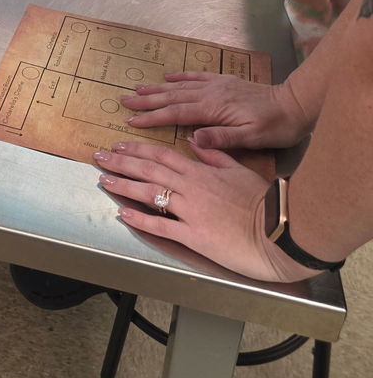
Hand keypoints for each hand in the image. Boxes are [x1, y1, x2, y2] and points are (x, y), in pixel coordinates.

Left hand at [94, 141, 315, 281]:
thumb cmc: (262, 201)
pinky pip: (162, 226)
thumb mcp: (238, 169)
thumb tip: (196, 140)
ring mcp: (191, 212)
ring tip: (104, 181)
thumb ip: (215, 154)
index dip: (136, 149)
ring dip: (124, 186)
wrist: (279, 230)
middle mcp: (191, 188)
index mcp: (201, 171)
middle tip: (99, 158)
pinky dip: (141, 220)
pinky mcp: (194, 236)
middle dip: (121, 163)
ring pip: (150, 194)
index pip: (161, 155)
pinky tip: (124, 214)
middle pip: (149, 170)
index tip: (118, 146)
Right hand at [121, 71, 311, 150]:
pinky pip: (196, 77)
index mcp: (213, 109)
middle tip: (123, 101)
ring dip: (157, 89)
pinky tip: (169, 77)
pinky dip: (180, 77)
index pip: (176, 114)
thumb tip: (192, 139)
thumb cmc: (274, 126)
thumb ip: (221, 138)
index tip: (131, 122)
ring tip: (137, 88)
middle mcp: (210, 93)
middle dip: (146, 101)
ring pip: (180, 87)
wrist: (294, 104)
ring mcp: (216, 85)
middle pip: (171, 97)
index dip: (152, 118)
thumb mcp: (251, 138)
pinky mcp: (224, 81)